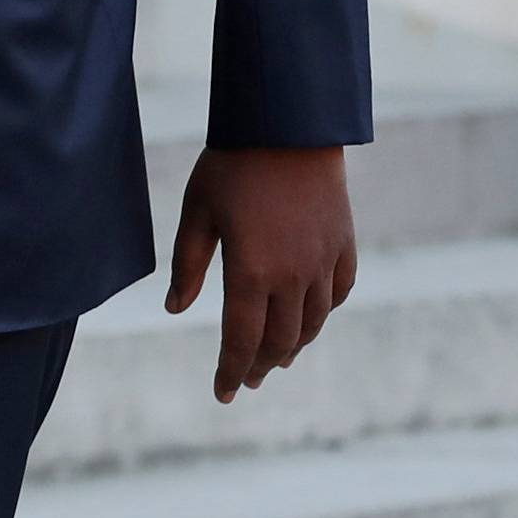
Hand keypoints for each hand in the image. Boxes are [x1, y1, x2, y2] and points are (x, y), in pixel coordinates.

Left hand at [166, 146, 356, 403]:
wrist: (288, 124)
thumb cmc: (232, 164)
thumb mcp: (198, 210)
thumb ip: (188, 264)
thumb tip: (174, 308)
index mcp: (252, 271)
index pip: (241, 340)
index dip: (230, 371)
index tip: (223, 393)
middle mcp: (293, 276)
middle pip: (280, 341)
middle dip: (261, 365)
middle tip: (248, 378)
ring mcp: (324, 262)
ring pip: (312, 324)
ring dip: (293, 346)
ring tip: (277, 358)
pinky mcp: (343, 246)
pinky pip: (336, 294)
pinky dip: (321, 314)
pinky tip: (309, 318)